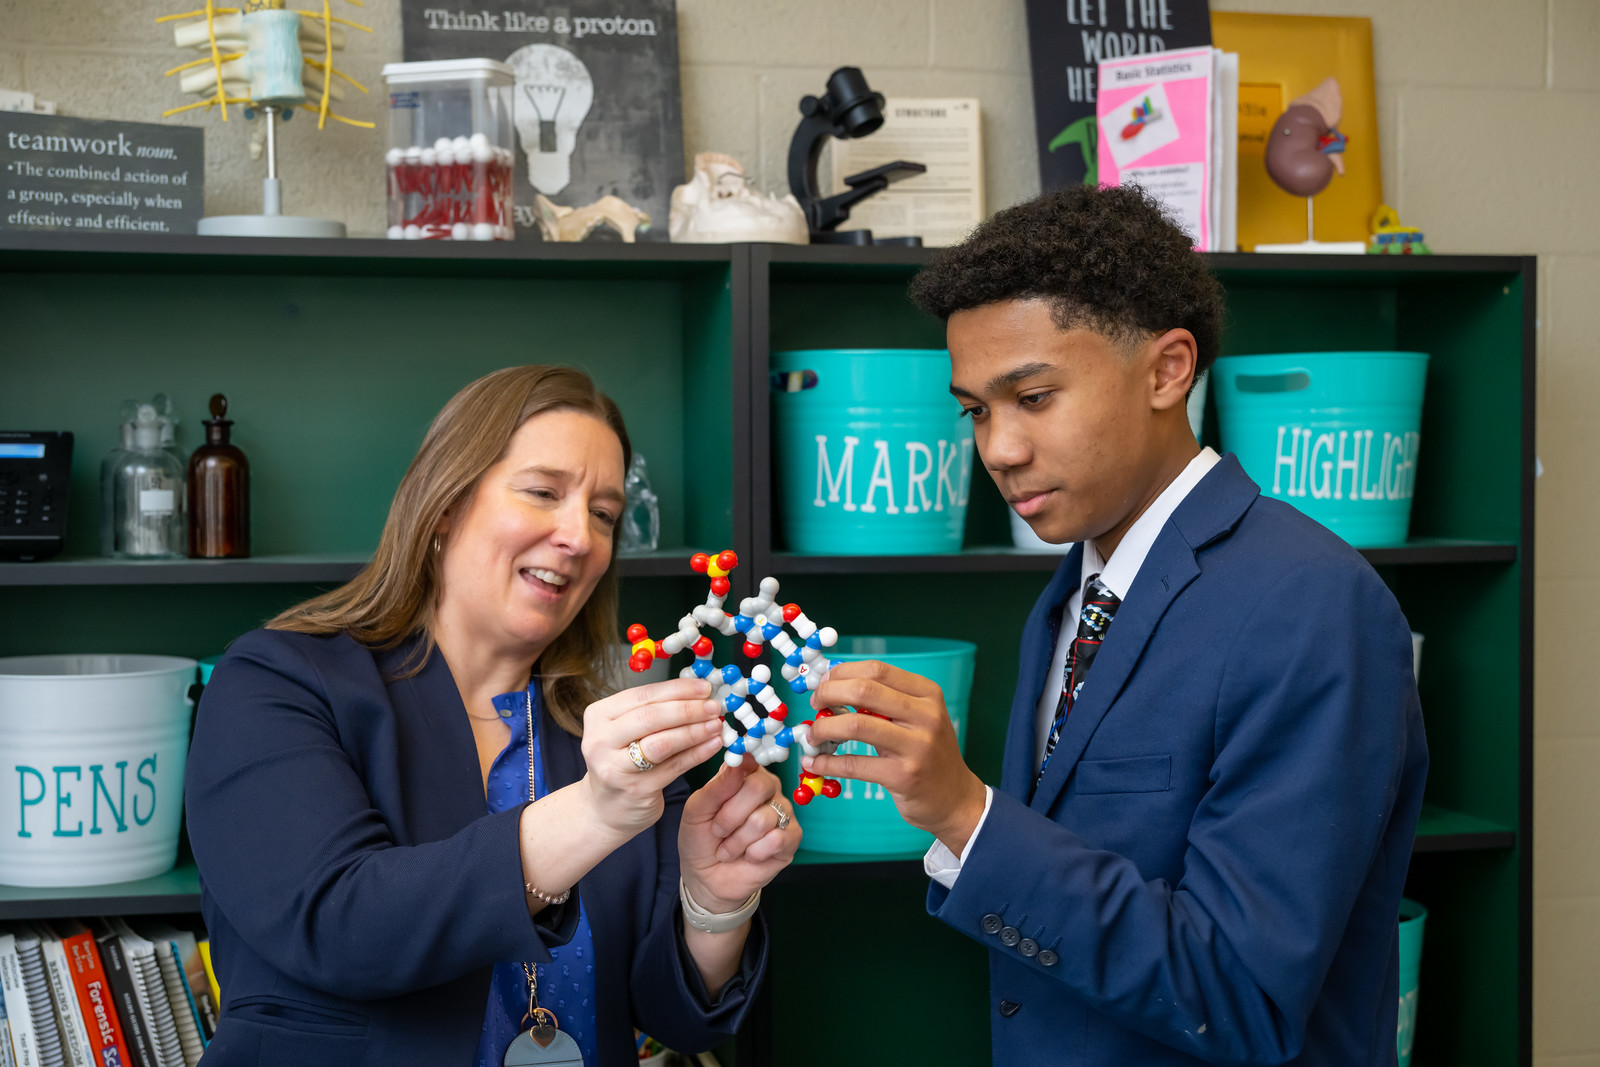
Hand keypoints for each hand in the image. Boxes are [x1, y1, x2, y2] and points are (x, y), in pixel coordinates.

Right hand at [577, 677, 725, 839]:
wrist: (606, 808)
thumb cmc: (622, 761)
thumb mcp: (627, 731)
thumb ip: (654, 711)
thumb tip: (698, 694)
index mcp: (599, 715)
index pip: (643, 695)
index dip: (678, 689)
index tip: (704, 687)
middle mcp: (600, 740)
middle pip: (651, 717)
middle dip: (688, 709)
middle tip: (713, 706)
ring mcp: (615, 767)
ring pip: (662, 743)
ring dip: (694, 731)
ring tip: (716, 725)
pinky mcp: (635, 789)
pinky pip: (674, 767)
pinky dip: (697, 754)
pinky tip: (713, 745)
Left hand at [679, 762, 799, 912]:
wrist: (706, 877)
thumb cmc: (701, 837)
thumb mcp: (696, 811)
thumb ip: (716, 787)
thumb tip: (737, 760)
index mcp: (745, 774)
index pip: (748, 760)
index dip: (738, 770)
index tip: (727, 781)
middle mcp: (768, 788)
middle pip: (758, 787)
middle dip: (730, 816)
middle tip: (718, 831)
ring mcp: (783, 812)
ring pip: (763, 819)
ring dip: (737, 841)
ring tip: (728, 848)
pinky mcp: (792, 838)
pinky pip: (777, 840)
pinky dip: (754, 852)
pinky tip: (749, 855)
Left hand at [803, 661, 986, 854]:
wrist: (955, 799)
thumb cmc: (927, 754)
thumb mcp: (916, 719)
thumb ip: (883, 702)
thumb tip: (832, 686)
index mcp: (927, 694)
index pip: (876, 670)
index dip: (842, 672)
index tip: (823, 682)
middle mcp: (926, 716)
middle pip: (864, 690)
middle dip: (829, 693)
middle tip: (815, 704)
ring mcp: (917, 747)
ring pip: (856, 725)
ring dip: (824, 728)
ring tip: (812, 735)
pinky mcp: (904, 776)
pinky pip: (854, 765)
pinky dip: (827, 763)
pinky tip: (814, 763)